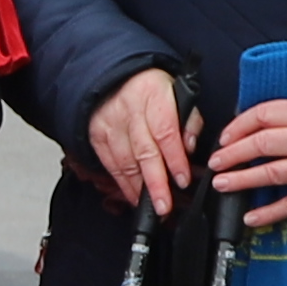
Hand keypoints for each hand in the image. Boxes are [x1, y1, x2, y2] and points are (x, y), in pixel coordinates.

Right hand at [86, 68, 196, 213]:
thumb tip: (189, 147)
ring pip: (125, 161)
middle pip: (144, 152)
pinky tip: (134, 196)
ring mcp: (110, 124)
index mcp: (154, 97)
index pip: (166, 133)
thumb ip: (189, 122)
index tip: (183, 180)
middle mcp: (130, 111)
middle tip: (165, 206)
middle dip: (155, 183)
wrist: (116, 78)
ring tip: (152, 207)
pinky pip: (110, 164)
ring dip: (138, 188)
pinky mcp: (97, 135)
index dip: (175, 159)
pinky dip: (122, 183)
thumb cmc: (152, 91)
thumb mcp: (179, 94)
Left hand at [210, 97, 286, 230]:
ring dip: (243, 180)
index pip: (264, 115)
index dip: (238, 126)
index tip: (223, 138)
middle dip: (233, 154)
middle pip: (264, 144)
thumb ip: (282, 120)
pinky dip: (269, 213)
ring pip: (273, 174)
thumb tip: (240, 129)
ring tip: (222, 183)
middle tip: (215, 162)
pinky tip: (250, 216)